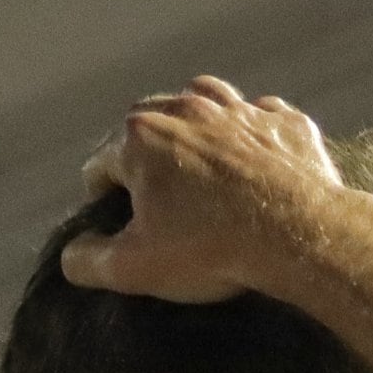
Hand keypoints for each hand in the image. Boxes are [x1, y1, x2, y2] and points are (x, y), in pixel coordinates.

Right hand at [65, 79, 343, 305]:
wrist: (300, 235)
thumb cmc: (212, 250)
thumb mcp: (135, 268)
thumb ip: (88, 260)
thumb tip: (72, 254)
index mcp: (140, 137)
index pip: (101, 165)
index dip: (101, 197)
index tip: (115, 220)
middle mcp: (187, 107)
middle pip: (149, 125)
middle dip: (145, 156)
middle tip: (157, 196)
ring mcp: (240, 110)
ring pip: (205, 104)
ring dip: (196, 129)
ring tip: (201, 165)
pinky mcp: (284, 123)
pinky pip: (260, 118)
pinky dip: (252, 136)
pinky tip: (256, 162)